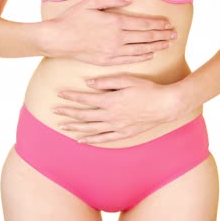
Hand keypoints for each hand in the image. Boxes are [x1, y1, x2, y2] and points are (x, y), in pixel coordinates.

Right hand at [42, 0, 177, 65]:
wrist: (58, 39)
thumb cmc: (73, 19)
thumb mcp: (91, 3)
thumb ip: (112, 0)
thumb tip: (130, 0)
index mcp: (115, 23)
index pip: (143, 24)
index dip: (158, 24)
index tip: (168, 24)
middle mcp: (117, 38)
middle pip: (145, 37)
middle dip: (162, 36)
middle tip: (174, 35)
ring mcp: (113, 51)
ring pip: (140, 49)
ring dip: (155, 47)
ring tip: (167, 45)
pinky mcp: (107, 61)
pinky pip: (129, 59)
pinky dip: (142, 57)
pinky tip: (149, 54)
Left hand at [53, 74, 190, 143]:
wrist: (166, 105)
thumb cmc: (148, 89)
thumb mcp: (128, 80)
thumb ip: (107, 82)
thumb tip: (88, 83)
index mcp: (110, 100)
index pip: (85, 98)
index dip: (71, 96)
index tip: (59, 94)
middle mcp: (111, 115)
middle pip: (84, 115)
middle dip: (68, 113)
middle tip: (54, 112)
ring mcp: (117, 126)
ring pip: (91, 129)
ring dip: (75, 128)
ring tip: (62, 127)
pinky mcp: (124, 133)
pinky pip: (104, 139)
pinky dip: (92, 140)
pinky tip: (82, 140)